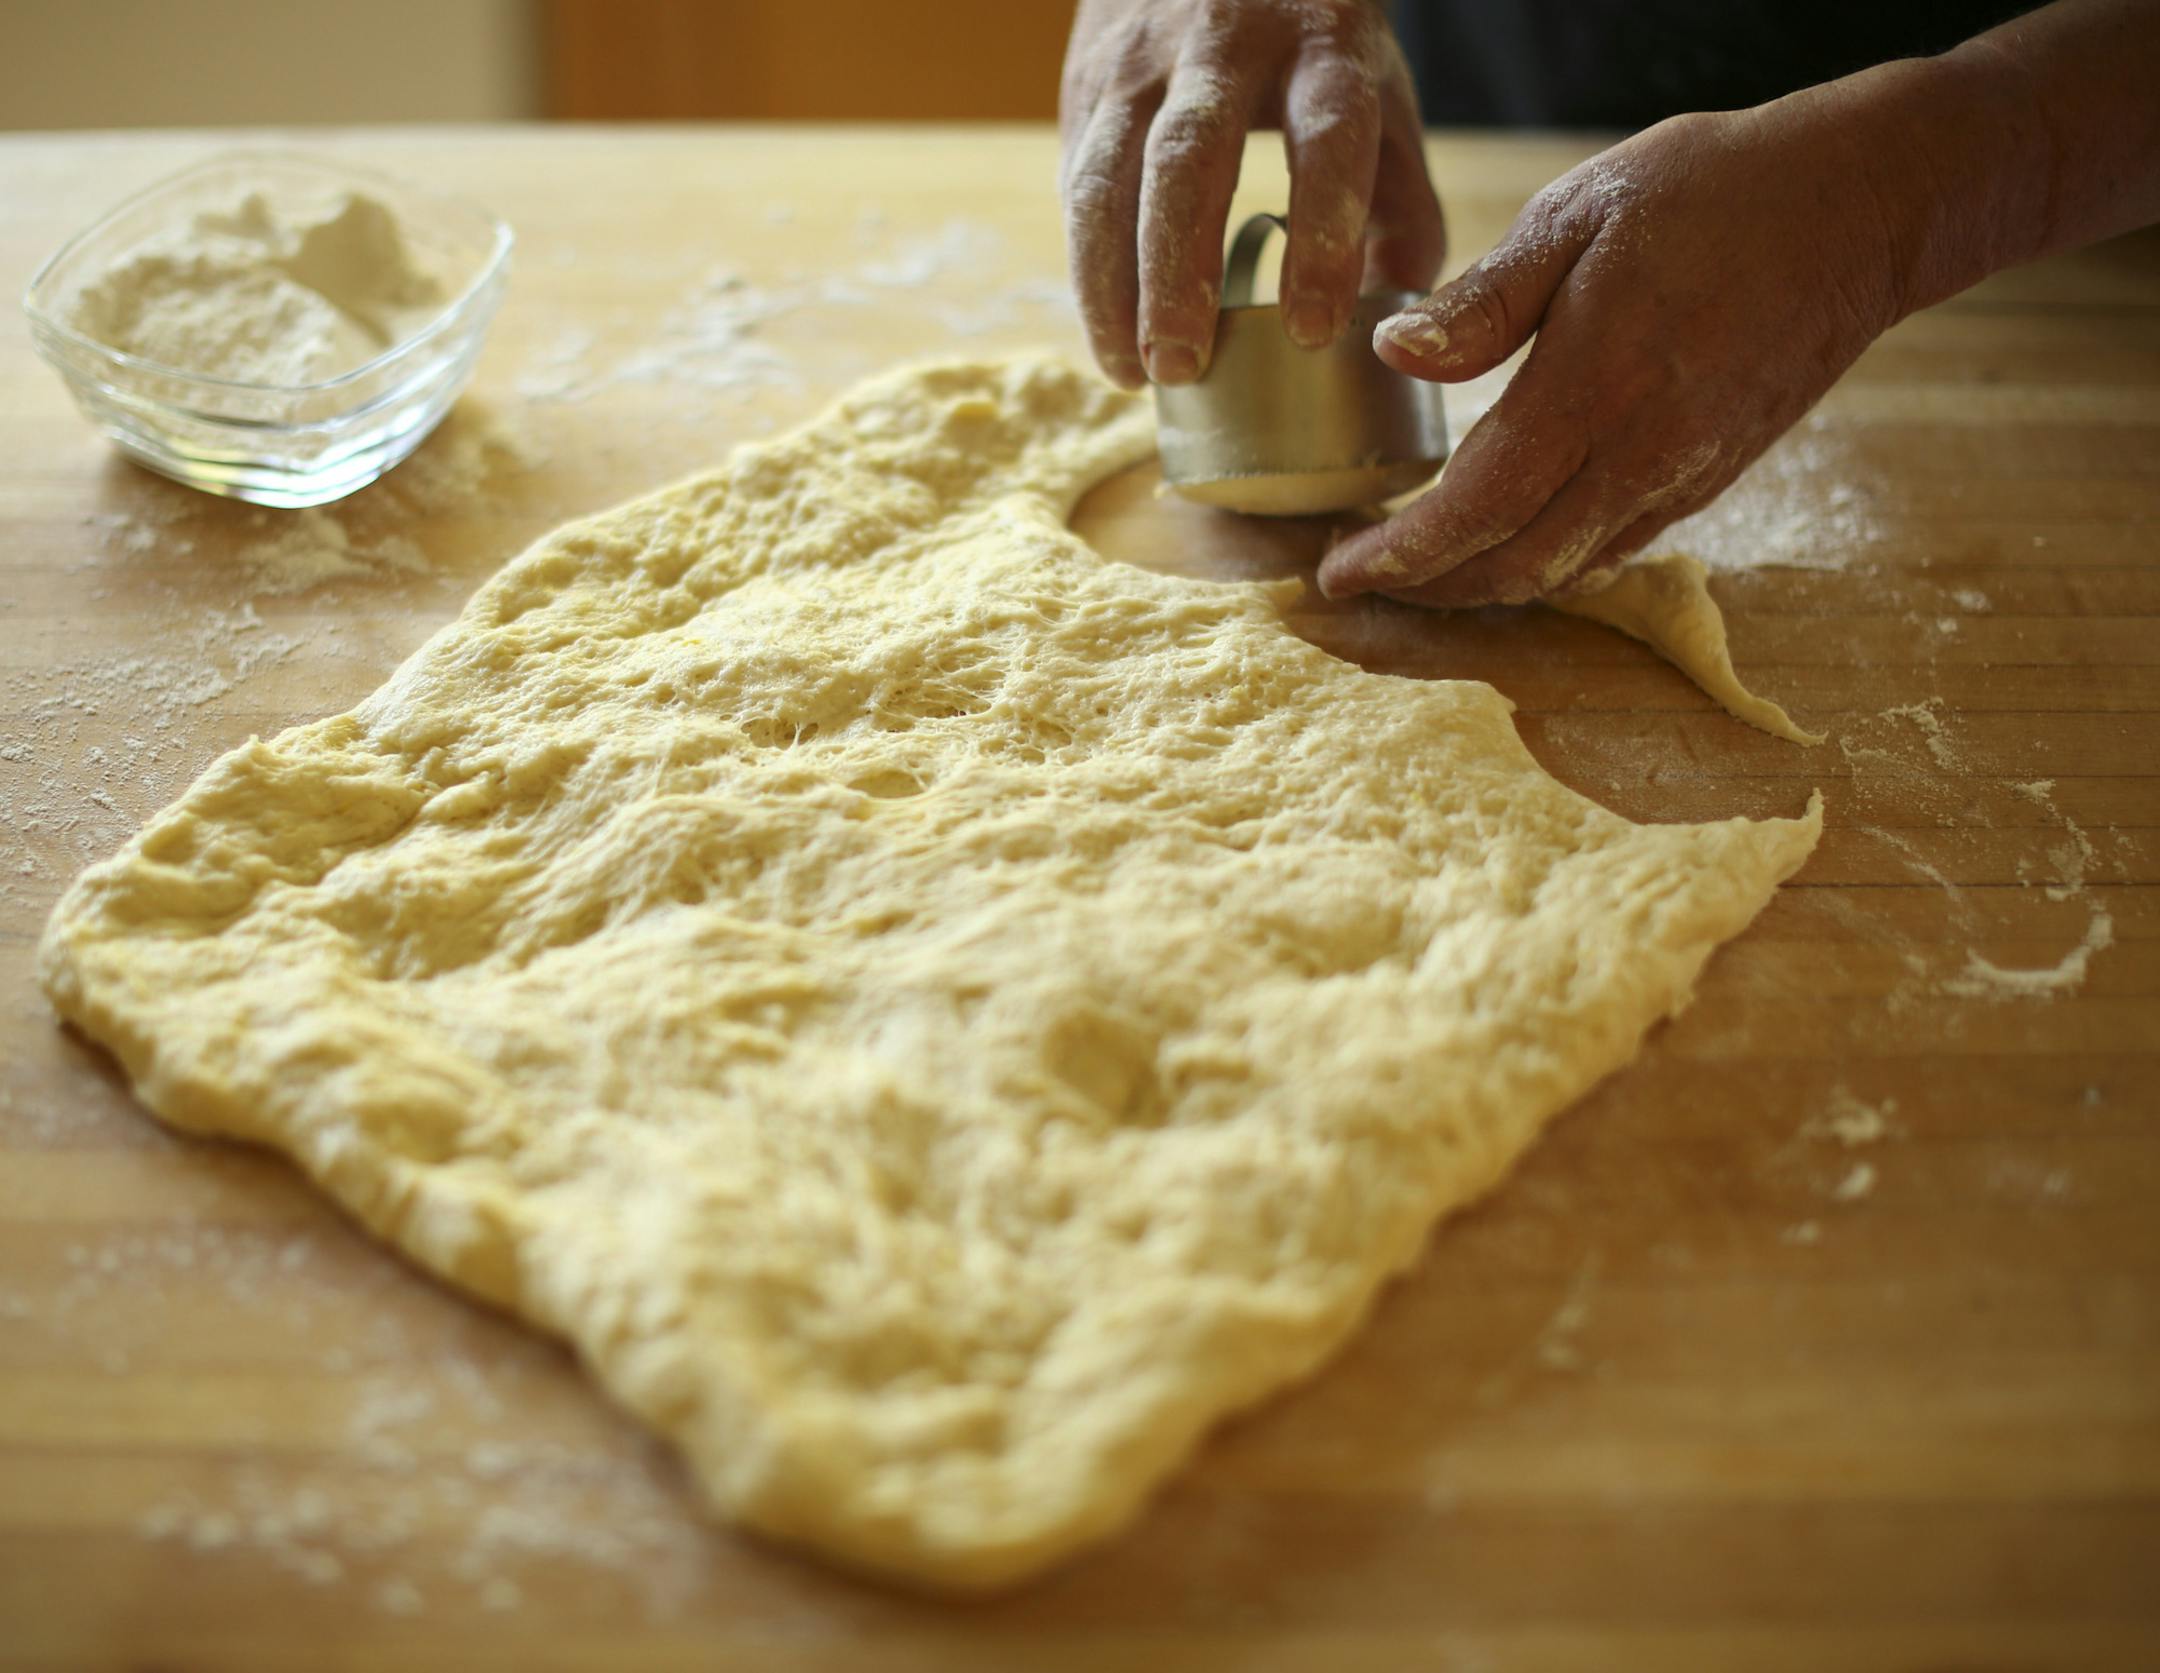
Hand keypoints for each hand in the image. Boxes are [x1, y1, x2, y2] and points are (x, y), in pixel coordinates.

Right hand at [1059, 0, 1443, 389]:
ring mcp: (1142, 65)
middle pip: (1189, 157)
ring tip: (1134, 372)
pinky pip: (1077, 188)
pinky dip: (1088, 273)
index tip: (1310, 332)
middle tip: (1183, 366)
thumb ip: (1401, 202)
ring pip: (1108, 177)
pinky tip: (1113, 338)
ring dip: (1112, 286)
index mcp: (1321, 47)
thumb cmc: (1309, 48)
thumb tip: (1398, 323)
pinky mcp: (1087, 90)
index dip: (1320, 237)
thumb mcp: (1375, 93)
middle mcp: (1223, 45)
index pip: (1326, 137)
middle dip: (1177, 271)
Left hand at [1317, 95, 1916, 607]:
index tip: (1335, 568)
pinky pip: (1608, 549)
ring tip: (1413, 568)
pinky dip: (1541, 563)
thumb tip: (1394, 355)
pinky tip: (1502, 542)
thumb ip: (1485, 300)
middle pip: (1510, 564)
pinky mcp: (1708, 480)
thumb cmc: (1718, 189)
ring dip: (1476, 585)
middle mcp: (1642, 451)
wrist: (1865, 208)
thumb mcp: (1581, 210)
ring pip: (1559, 572)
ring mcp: (1682, 475)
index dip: (1401, 555)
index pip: (1476, 505)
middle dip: (1423, 587)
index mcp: (1596, 382)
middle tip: (1356, 576)